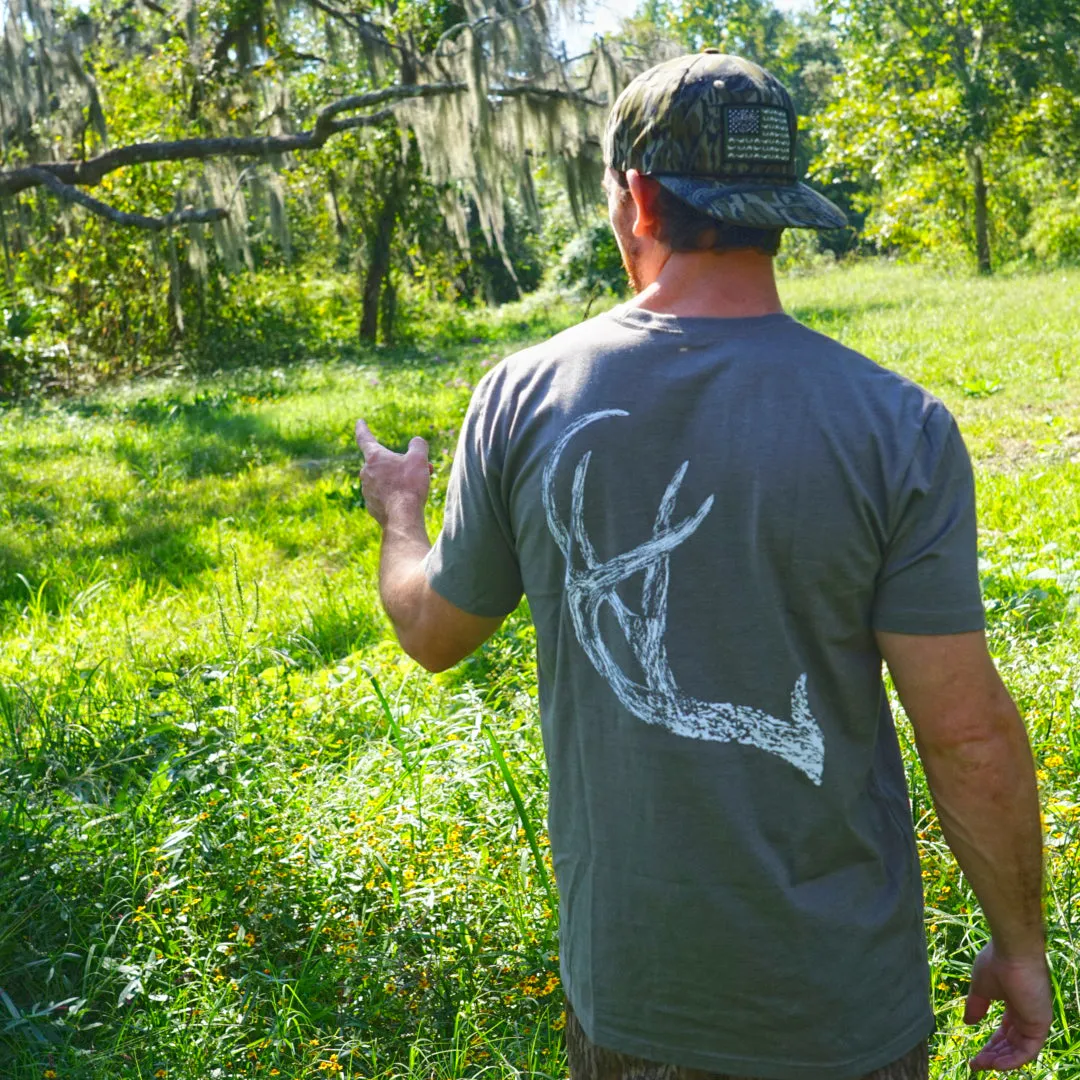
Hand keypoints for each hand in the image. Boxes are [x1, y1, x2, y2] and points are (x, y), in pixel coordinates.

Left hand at [355, 419, 433, 527]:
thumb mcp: (419, 459)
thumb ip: (418, 444)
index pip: (365, 438)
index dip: (363, 428)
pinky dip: (395, 494)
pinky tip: (407, 500)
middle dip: (401, 464)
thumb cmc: (410, 485)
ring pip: (385, 479)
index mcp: (375, 457)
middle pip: (384, 462)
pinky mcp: (372, 505)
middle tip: (421, 469)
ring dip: (400, 479)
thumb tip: (416, 442)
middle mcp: (366, 472)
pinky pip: (384, 494)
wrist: (402, 517)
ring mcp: (367, 490)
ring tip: (416, 487)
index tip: (359, 422)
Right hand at [965, 942, 1051, 1070]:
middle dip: (993, 1056)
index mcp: (1014, 1005)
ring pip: (1019, 1050)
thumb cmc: (995, 963)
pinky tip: (996, 1064)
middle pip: (1011, 1044)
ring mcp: (1034, 1020)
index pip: (1004, 1033)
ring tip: (982, 1065)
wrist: (1011, 951)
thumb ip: (976, 1006)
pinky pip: (1028, 1050)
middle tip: (976, 1064)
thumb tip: (968, 1023)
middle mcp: (1026, 1015)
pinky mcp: (1040, 1024)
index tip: (974, 1056)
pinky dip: (1013, 1060)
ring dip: (1001, 1061)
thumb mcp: (980, 988)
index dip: (990, 1045)